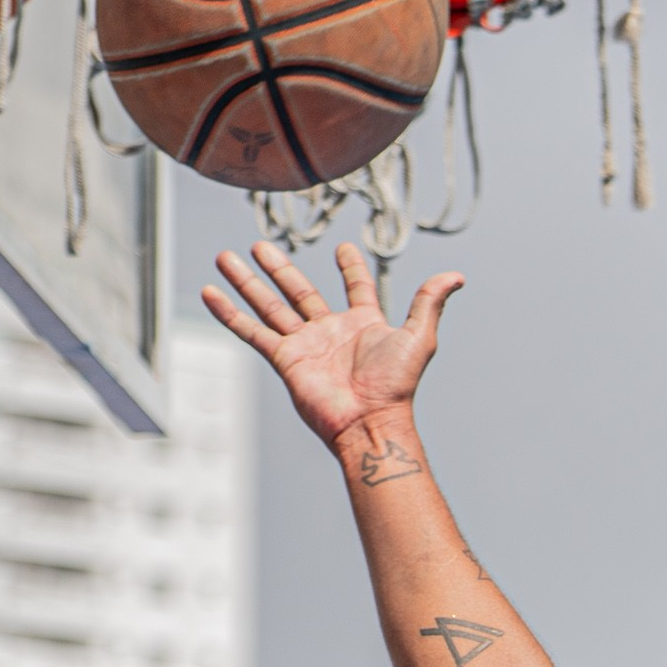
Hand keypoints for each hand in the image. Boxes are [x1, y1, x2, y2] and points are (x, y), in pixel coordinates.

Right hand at [200, 237, 462, 453]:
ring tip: (225, 256)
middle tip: (258, 244)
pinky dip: (230, 313)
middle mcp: (331, 331)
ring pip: (270, 305)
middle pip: (298, 290)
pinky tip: (210, 292)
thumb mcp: (419, 337)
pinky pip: (252, 332)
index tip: (344, 250)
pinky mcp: (285, 359)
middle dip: (278, 267)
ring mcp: (305, 344)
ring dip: (247, 281)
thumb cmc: (396, 386)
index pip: (356, 287)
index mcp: (363, 323)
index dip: (352, 269)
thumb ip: (430, 302)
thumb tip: (456, 276)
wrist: (369, 422)